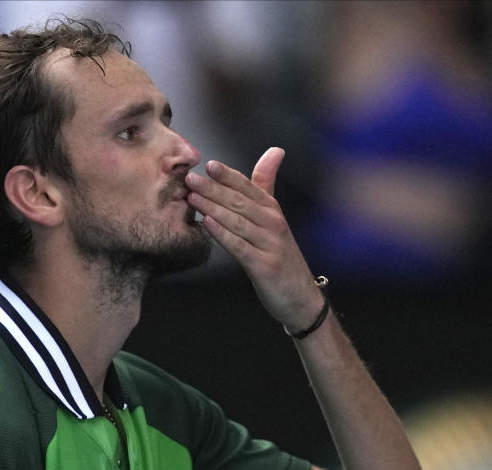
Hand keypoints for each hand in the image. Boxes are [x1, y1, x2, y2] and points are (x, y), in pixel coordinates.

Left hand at [185, 148, 322, 331]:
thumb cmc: (281, 255)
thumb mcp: (275, 218)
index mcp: (273, 210)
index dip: (228, 175)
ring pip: (238, 221)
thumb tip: (275, 150)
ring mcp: (270, 244)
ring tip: (192, 197)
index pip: (249, 187)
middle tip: (190, 178)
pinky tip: (207, 223)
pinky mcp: (264, 265)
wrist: (301, 297)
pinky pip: (240, 246)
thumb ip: (267, 186)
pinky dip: (223, 234)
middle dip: (214, 189)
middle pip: (240, 202)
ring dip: (213, 207)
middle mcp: (274, 224)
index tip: (208, 164)